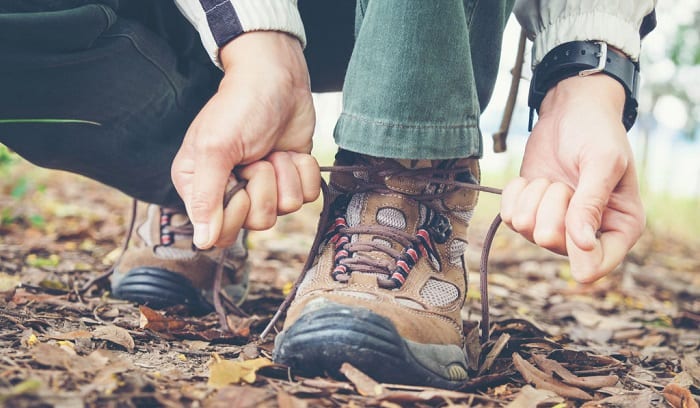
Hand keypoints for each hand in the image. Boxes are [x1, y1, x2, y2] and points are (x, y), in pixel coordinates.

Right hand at [171, 32, 319, 248]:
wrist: (277, 78)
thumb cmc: (239, 107)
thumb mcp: (215, 148)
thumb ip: (206, 198)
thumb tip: (201, 242)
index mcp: (200, 187)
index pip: (218, 233)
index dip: (236, 213)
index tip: (239, 181)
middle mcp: (230, 191)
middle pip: (255, 225)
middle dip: (264, 190)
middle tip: (257, 160)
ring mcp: (263, 187)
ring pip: (284, 212)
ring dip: (284, 176)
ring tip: (272, 151)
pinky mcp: (290, 179)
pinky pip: (306, 197)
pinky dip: (302, 172)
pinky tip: (289, 152)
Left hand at [500, 74, 644, 282]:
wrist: (570, 110)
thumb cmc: (597, 133)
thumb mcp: (602, 163)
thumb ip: (590, 204)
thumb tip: (583, 246)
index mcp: (621, 226)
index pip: (598, 266)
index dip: (581, 256)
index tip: (575, 231)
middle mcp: (587, 233)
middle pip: (553, 243)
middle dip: (552, 208)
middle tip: (565, 184)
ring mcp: (556, 224)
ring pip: (527, 230)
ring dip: (535, 197)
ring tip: (553, 179)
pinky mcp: (530, 211)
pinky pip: (509, 217)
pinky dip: (517, 194)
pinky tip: (533, 179)